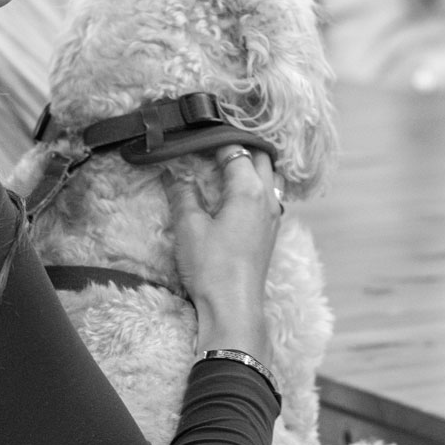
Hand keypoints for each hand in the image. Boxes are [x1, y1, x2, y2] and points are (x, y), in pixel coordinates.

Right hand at [166, 145, 281, 361]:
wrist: (233, 306)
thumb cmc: (212, 267)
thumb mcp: (189, 226)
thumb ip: (182, 194)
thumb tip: (172, 174)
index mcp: (249, 189)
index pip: (236, 150)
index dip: (215, 140)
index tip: (196, 137)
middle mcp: (267, 198)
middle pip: (262, 157)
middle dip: (240, 146)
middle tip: (213, 144)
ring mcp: (272, 216)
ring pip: (269, 176)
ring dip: (251, 164)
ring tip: (225, 163)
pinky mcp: (269, 232)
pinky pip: (268, 195)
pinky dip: (254, 184)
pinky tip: (235, 192)